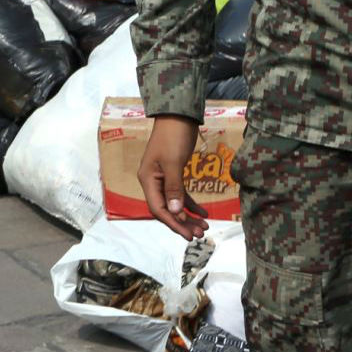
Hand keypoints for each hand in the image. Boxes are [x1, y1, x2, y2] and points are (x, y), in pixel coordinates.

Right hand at [138, 115, 208, 239]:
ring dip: (188, 216)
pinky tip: (204, 212)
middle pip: (166, 209)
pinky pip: (181, 194)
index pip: (158, 208)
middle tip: (200, 234)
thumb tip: (175, 211)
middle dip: (183, 222)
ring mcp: (162, 178)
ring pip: (174, 203)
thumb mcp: (173, 163)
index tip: (189, 234)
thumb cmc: (173, 138)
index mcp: (147, 179)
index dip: (173, 222)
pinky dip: (191, 204)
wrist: (177, 117)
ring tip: (204, 226)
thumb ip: (174, 188)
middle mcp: (152, 181)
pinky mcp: (173, 174)